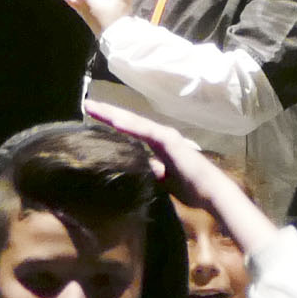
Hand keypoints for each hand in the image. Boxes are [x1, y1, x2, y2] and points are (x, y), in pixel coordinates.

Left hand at [83, 95, 206, 189]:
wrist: (211, 193)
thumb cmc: (190, 187)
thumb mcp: (161, 179)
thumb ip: (149, 171)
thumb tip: (132, 170)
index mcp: (157, 144)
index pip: (130, 130)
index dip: (111, 122)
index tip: (91, 117)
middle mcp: (160, 135)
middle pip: (129, 121)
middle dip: (107, 113)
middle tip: (86, 104)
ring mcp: (165, 135)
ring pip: (134, 122)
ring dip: (114, 114)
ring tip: (94, 107)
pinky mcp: (169, 140)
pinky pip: (146, 131)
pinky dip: (130, 125)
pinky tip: (115, 120)